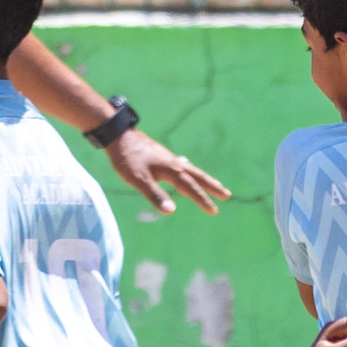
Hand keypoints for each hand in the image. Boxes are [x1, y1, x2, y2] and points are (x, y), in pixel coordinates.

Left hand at [104, 130, 230, 214]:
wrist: (118, 135)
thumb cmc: (127, 159)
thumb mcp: (138, 180)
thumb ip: (155, 195)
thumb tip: (171, 211)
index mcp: (172, 170)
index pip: (191, 188)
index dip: (203, 200)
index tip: (214, 211)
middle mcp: (174, 163)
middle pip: (198, 176)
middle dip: (213, 187)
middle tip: (227, 194)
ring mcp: (169, 158)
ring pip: (192, 170)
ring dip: (204, 179)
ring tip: (215, 184)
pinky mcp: (162, 156)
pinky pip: (183, 166)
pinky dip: (191, 172)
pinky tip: (186, 171)